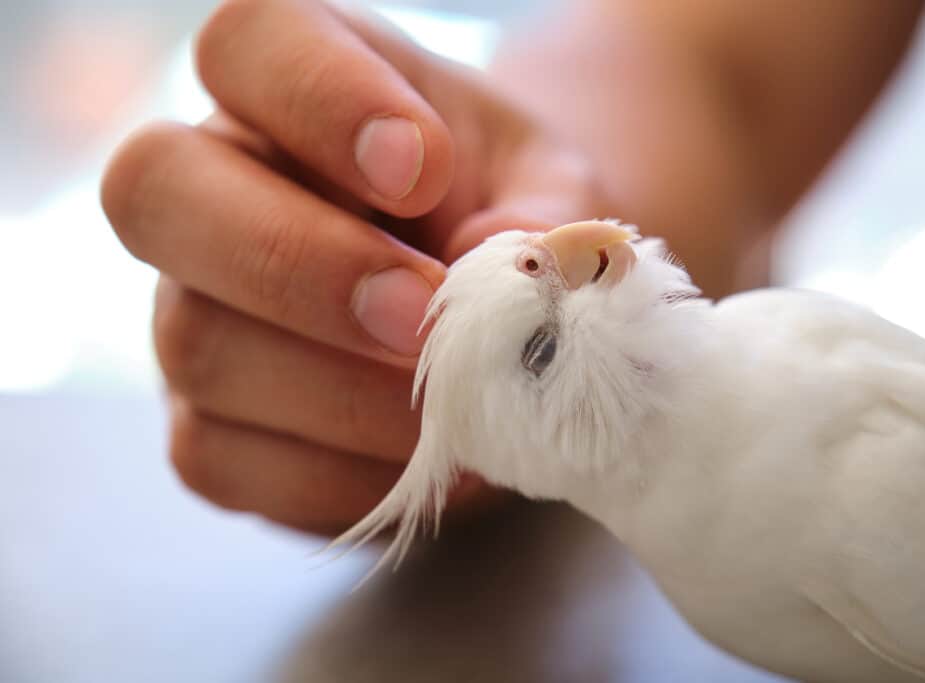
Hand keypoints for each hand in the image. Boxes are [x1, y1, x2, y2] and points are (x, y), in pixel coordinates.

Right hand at [101, 0, 610, 534]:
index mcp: (297, 82)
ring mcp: (192, 310)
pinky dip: (341, 476)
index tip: (422, 167)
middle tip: (421, 313)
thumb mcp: (553, 194)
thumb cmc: (514, 223)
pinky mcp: (208, 424)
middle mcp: (216, 188)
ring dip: (343, 392)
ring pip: (197, 345)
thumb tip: (503, 285)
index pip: (249, 42)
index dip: (321, 98)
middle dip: (299, 263)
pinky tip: (428, 461)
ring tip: (463, 409)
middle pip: (157, 189)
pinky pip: (227, 460)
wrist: (499, 314)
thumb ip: (545, 220)